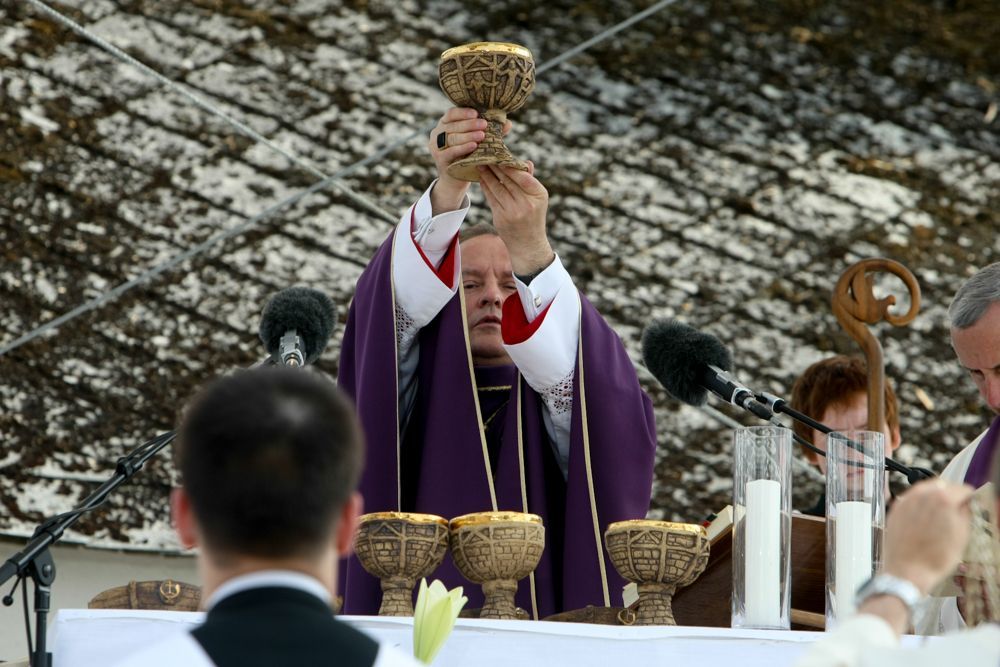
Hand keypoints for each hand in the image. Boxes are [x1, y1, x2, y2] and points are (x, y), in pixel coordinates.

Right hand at [427, 108, 509, 214]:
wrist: (456, 179)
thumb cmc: (467, 156)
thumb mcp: (478, 142)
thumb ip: (490, 132)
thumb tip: (508, 123)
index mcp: (445, 124)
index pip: (452, 113)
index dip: (463, 112)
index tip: (477, 113)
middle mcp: (438, 133)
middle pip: (453, 125)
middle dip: (470, 124)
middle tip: (484, 125)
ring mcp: (436, 146)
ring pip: (452, 137)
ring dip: (468, 135)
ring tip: (481, 135)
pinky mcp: (439, 158)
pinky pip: (451, 151)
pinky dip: (462, 148)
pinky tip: (473, 146)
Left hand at [478, 164, 553, 275]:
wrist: (528, 244)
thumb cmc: (533, 217)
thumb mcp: (538, 199)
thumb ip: (530, 181)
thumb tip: (526, 162)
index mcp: (539, 195)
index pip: (522, 176)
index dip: (510, 165)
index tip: (500, 154)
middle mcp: (526, 203)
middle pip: (507, 180)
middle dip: (495, 166)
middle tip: (485, 154)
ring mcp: (512, 212)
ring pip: (496, 187)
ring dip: (487, 174)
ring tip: (480, 163)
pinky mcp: (500, 218)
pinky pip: (491, 198)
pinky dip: (485, 187)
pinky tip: (481, 178)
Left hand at [882, 480, 973, 594]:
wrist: (908, 571)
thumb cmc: (935, 558)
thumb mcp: (962, 535)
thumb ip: (964, 513)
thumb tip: (964, 504)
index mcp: (942, 499)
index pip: (961, 488)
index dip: (968, 497)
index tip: (968, 502)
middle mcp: (922, 494)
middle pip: (941, 485)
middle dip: (949, 494)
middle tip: (954, 507)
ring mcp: (905, 500)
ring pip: (924, 489)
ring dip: (933, 496)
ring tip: (938, 513)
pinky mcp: (894, 508)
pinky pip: (910, 498)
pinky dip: (918, 503)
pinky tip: (923, 517)